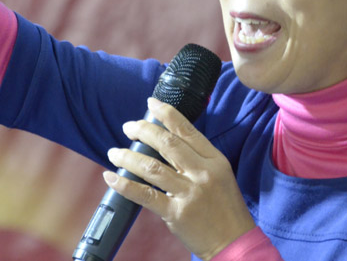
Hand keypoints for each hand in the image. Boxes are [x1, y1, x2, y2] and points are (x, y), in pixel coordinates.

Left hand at [104, 98, 255, 260]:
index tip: (151, 103)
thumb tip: (164, 141)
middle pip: (166, 143)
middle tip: (127, 127)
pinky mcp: (176, 213)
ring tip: (114, 153)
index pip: (187, 130)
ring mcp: (189, 193)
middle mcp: (202, 173)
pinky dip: (125, 185)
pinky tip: (111, 177)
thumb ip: (196, 158)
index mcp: (214, 160)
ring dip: (127, 157)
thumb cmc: (224, 207)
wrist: (234, 242)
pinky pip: (145, 195)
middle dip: (142, 131)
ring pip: (151, 167)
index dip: (166, 114)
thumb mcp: (220, 174)